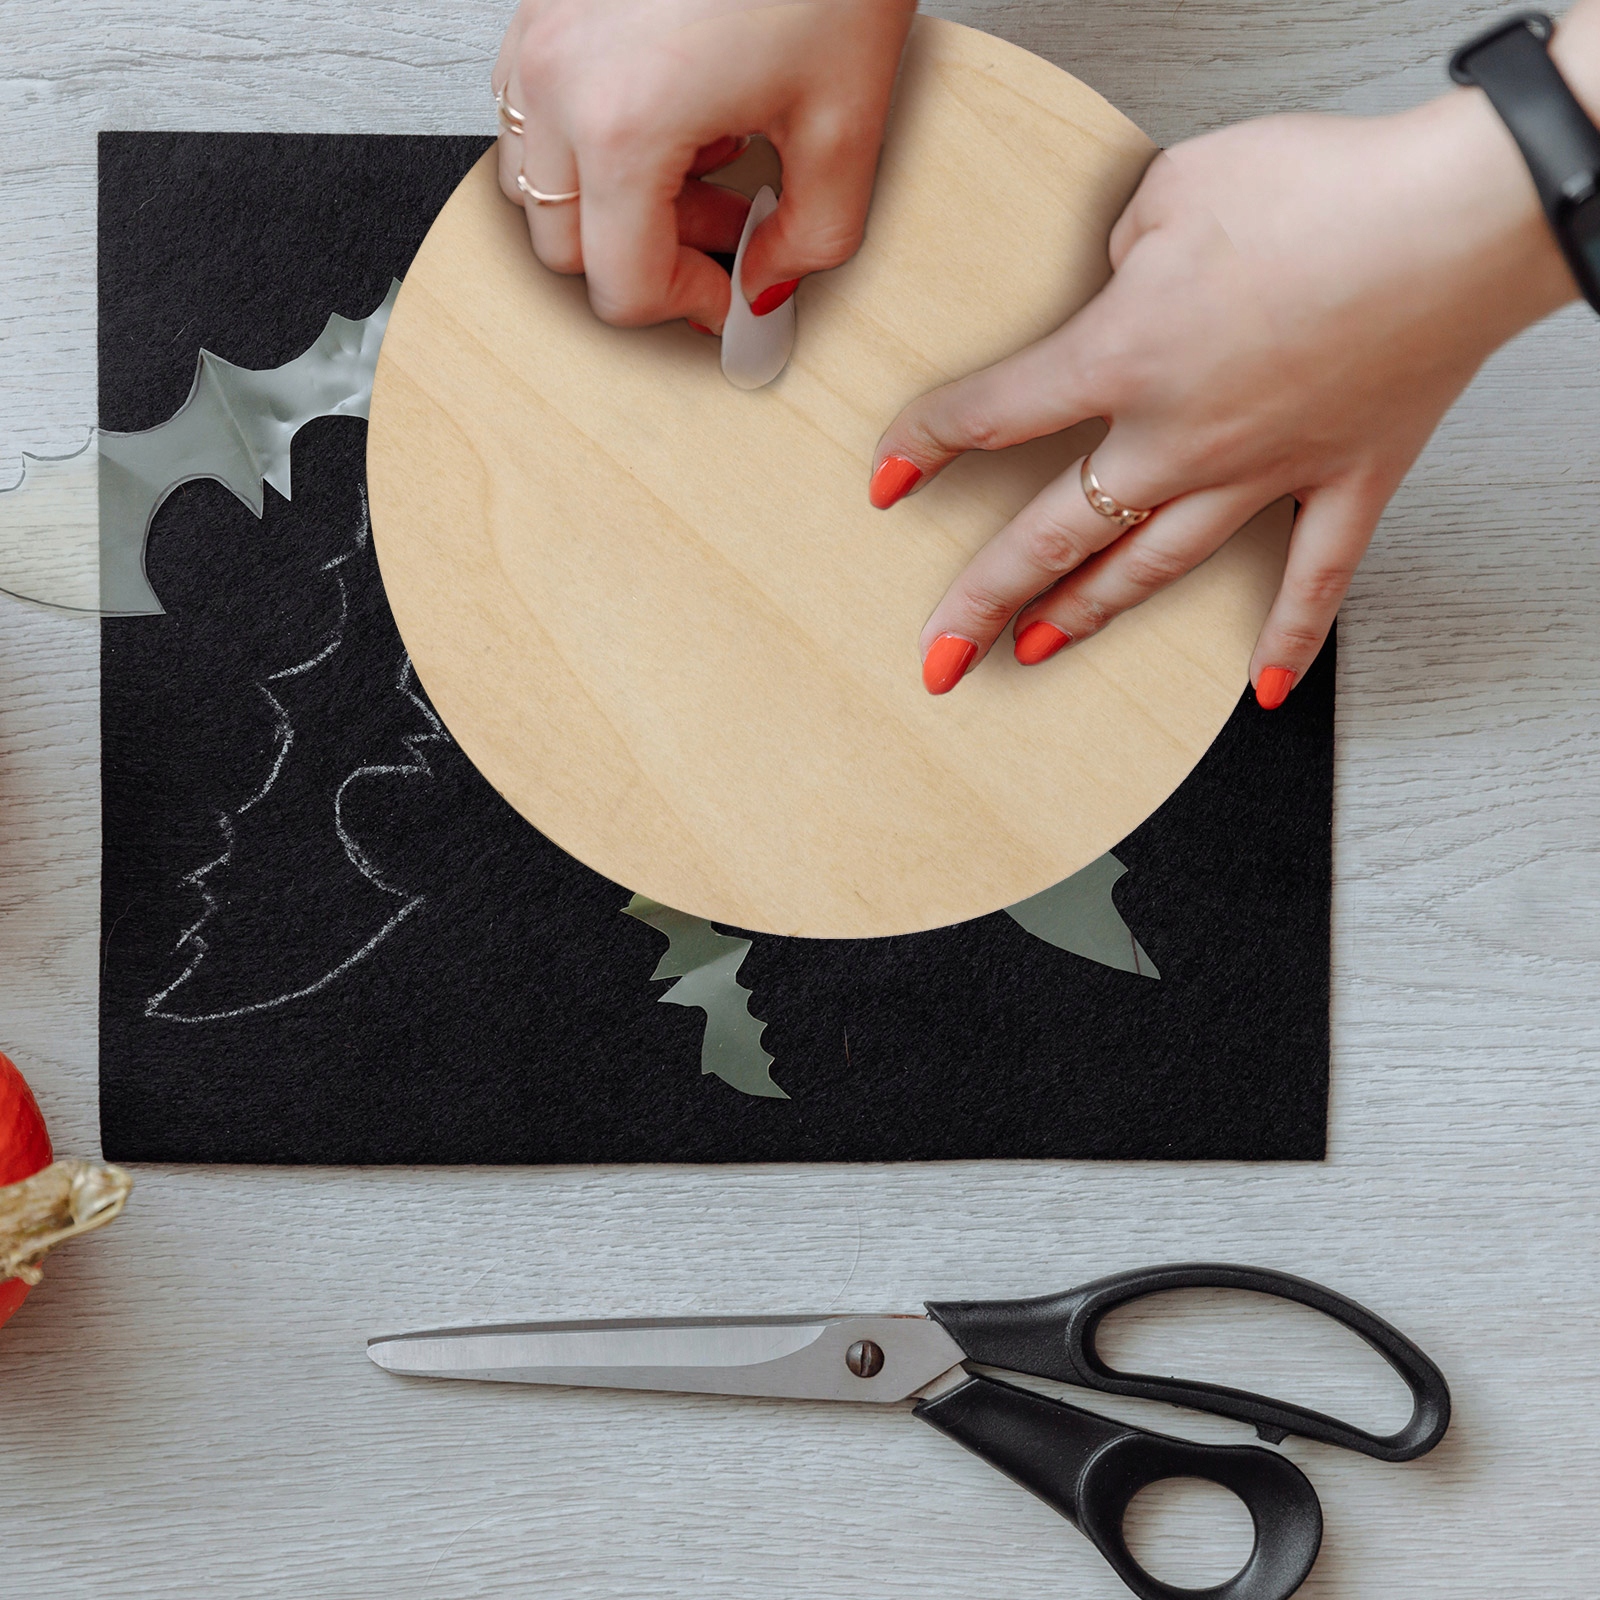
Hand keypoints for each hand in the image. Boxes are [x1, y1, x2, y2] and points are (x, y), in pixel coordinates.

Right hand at [493, 0, 914, 331]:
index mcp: (625, 124)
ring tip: (701, 167)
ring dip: (614, 205)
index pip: (622, 284)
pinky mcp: (542, 4)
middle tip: (727, 234)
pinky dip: (592, 144)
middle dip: (650, 258)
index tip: (729, 301)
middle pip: (566, 246)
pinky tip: (671, 114)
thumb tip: (769, 289)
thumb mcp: (846, 123)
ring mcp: (538, 36)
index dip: (687, 309)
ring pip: (539, 185)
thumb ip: (810, 240)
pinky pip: (533, 114)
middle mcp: (559, 81)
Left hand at [871, 89, 1579, 702]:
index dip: (925, 445)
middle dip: (980, 600)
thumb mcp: (1176, 190)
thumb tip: (1113, 282)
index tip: (885, 476)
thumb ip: (1119, 249)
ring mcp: (1263, 473)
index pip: (994, 414)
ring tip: (1037, 652)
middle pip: (1051, 535)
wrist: (1464, 212)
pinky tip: (1260, 689)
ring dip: (1086, 616)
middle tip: (937, 654)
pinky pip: (1312, 583)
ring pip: (1151, 569)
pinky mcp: (1346, 482)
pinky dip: (1288, 641)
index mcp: (1122, 359)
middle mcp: (1178, 439)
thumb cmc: (1325, 188)